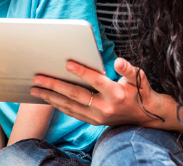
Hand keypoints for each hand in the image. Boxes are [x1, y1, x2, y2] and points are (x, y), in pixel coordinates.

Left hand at [30, 57, 174, 127]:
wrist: (146, 116)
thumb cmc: (140, 92)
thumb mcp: (139, 78)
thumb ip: (128, 69)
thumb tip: (118, 61)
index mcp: (115, 94)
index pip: (95, 81)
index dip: (81, 72)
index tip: (67, 63)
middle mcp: (104, 107)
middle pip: (75, 94)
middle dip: (55, 85)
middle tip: (38, 78)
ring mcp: (97, 117)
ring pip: (70, 106)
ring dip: (51, 97)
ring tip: (35, 88)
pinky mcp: (93, 121)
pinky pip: (72, 113)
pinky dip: (58, 105)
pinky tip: (47, 98)